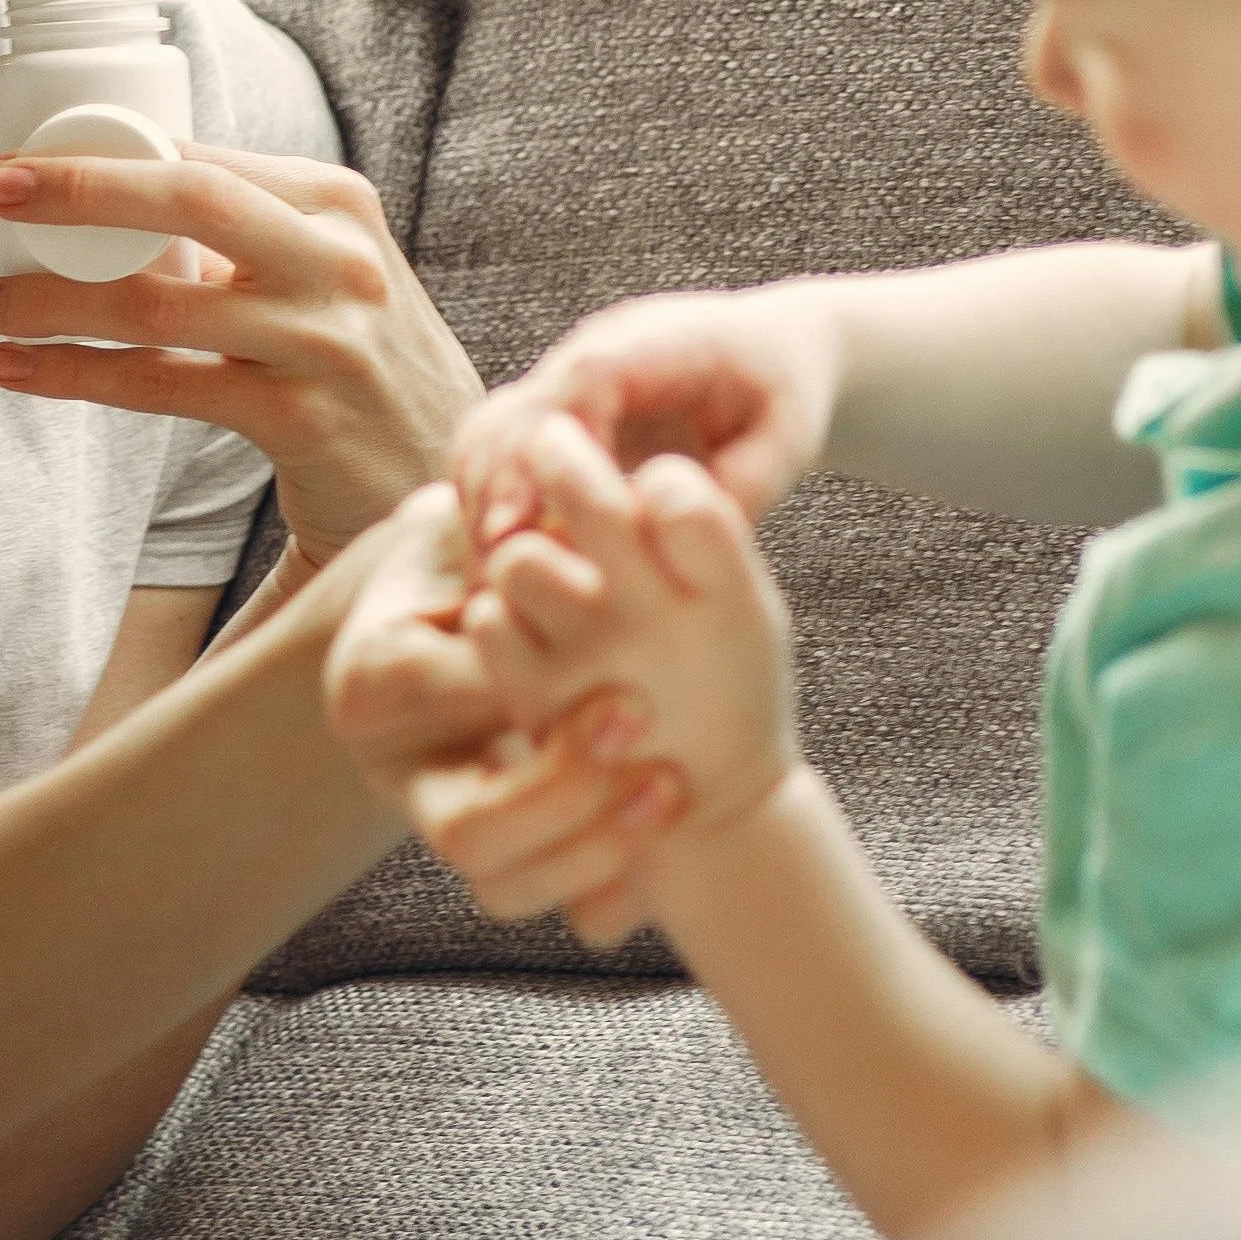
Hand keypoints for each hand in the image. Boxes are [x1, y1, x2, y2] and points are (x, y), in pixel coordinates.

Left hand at [0, 148, 480, 562]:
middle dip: (80, 191)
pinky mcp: (301, 420)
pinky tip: (19, 370)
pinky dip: (78, 374)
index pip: (204, 162)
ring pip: (159, 305)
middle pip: (191, 204)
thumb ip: (248, 231)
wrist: (439, 474)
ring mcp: (323, 342)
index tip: (20, 166)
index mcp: (338, 204)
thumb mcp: (326, 273)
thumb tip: (113, 183)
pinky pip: (163, 386)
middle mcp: (339, 262)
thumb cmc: (353, 362)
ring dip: (50, 303)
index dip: (103, 155)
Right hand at [329, 480, 689, 938]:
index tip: (588, 652)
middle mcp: (398, 766)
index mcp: (374, 675)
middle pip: (465, 830)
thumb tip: (546, 543)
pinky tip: (665, 839)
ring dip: (592, 850)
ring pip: (503, 885)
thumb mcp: (481, 521)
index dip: (505, 679)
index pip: (424, 693)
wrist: (484, 596)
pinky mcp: (509, 849)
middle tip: (636, 718)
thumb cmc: (483, 545)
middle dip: (558, 791)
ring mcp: (451, 814)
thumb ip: (500, 530)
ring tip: (667, 788)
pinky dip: (611, 891)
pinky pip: (553, 903)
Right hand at [452, 285, 845, 544]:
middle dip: (494, 490)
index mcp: (655, 345)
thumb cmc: (785, 394)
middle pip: (511, 410)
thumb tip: (678, 540)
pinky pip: (498, 450)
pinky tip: (502, 564)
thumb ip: (746, 484)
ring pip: (489, 430)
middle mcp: (595, 353)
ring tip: (489, 578)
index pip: (580, 385)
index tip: (516, 525)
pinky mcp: (554, 412)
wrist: (771, 350)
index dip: (538, 450)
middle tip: (491, 572)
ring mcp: (566, 379)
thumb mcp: (789, 438)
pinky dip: (488, 503)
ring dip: (480, 501)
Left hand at [456, 417, 800, 839]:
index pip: (682, 497)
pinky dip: (502, 609)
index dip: (661, 476)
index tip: (655, 484)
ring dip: (527, 543)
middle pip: (587, 501)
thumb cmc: (726, 675)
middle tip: (554, 437)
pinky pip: (492, 619)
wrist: (709, 802)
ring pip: (521, 557)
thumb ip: (704, 537)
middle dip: (562, 453)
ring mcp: (589, 660)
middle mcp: (656, 623)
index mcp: (725, 596)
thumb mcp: (748, 605)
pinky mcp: (535, 696)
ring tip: (548, 556)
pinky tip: (528, 618)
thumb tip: (634, 470)